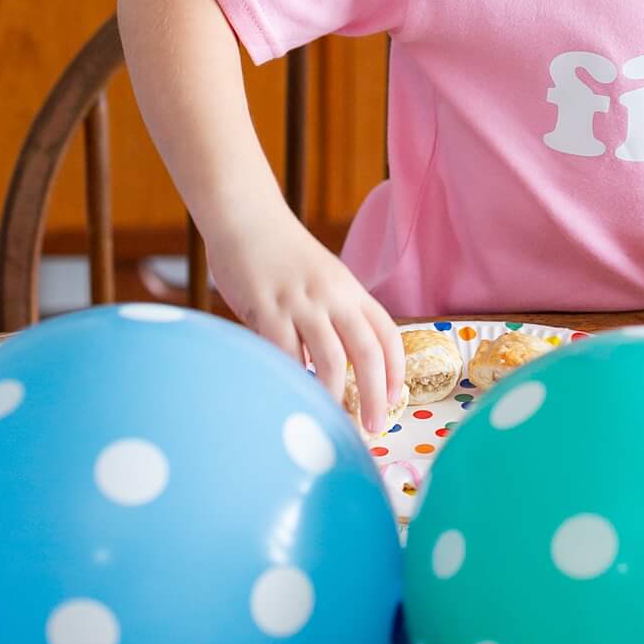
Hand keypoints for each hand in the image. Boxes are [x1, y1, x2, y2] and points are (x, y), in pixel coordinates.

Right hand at [206, 198, 405, 431]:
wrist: (246, 216)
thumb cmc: (280, 254)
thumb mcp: (319, 280)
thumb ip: (327, 319)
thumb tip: (328, 369)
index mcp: (350, 289)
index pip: (387, 332)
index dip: (396, 368)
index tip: (396, 398)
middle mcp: (334, 296)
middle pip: (368, 352)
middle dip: (376, 395)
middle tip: (374, 427)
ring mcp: (302, 302)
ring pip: (331, 360)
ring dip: (334, 397)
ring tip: (331, 421)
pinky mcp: (268, 308)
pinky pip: (286, 354)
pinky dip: (293, 379)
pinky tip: (291, 395)